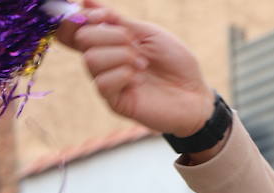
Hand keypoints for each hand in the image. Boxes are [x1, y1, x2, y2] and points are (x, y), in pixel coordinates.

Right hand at [55, 1, 215, 137]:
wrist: (195, 94)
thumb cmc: (176, 62)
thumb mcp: (148, 33)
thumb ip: (117, 20)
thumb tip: (86, 2)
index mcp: (110, 41)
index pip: (78, 27)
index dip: (81, 18)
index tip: (103, 16)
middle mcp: (105, 60)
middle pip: (82, 38)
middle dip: (110, 35)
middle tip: (135, 44)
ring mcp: (109, 81)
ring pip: (91, 59)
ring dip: (120, 56)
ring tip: (142, 64)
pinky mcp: (115, 102)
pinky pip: (102, 83)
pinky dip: (122, 75)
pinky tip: (139, 80)